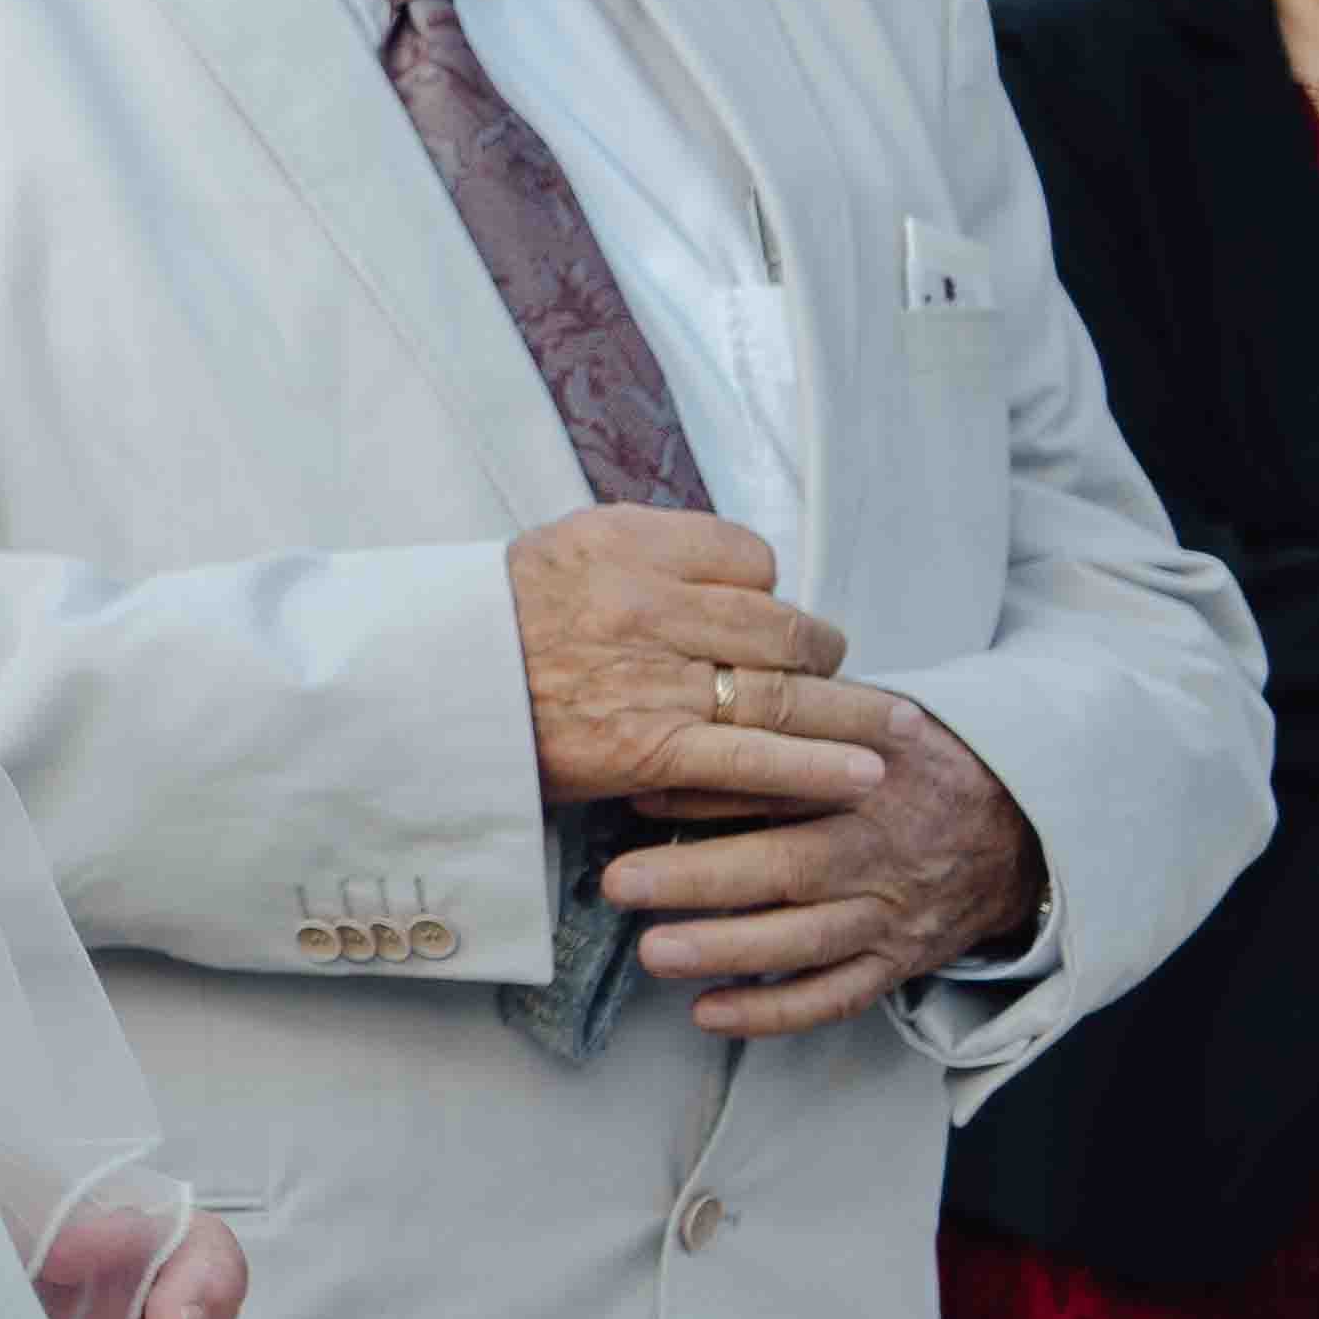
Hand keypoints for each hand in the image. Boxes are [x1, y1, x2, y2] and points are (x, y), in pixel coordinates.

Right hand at [508, 507, 892, 813]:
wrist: (416, 692)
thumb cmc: (489, 623)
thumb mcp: (560, 548)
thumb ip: (644, 551)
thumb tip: (732, 568)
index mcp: (625, 542)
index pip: (747, 555)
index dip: (769, 590)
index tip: (767, 617)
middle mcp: (646, 604)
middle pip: (781, 625)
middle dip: (822, 655)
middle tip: (839, 675)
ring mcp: (650, 679)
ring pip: (783, 691)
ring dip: (853, 713)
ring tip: (902, 728)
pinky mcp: (646, 749)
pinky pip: (751, 757)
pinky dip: (815, 767)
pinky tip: (863, 776)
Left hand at [605, 693, 1044, 1039]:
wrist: (1021, 826)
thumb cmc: (912, 765)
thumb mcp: (866, 723)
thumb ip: (789, 718)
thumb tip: (679, 719)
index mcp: (870, 779)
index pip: (786, 782)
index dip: (710, 789)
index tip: (637, 791)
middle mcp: (880, 849)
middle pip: (789, 866)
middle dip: (701, 878)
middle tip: (621, 881)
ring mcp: (891, 911)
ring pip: (807, 940)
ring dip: (728, 950)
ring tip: (653, 952)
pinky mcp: (898, 960)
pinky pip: (836, 996)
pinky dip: (774, 1012)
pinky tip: (707, 1013)